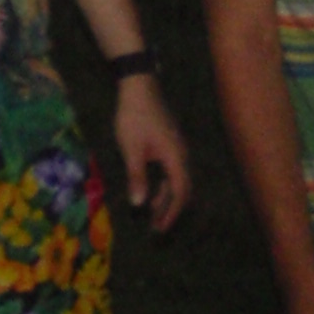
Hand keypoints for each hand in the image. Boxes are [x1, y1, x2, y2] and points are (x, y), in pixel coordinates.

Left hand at [113, 74, 190, 231]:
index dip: (171, 214)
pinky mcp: (170, 141)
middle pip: (182, 188)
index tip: (159, 229)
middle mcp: (182, 154)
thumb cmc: (134, 116)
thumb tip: (138, 205)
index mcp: (176, 157)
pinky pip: (172, 169)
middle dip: (170, 209)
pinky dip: (163, 183)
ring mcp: (177, 146)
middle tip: (156, 227)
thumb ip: (137, 177)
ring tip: (150, 211)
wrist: (138, 84)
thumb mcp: (131, 148)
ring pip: (177, 179)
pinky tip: (150, 187)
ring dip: (166, 196)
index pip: (180, 193)